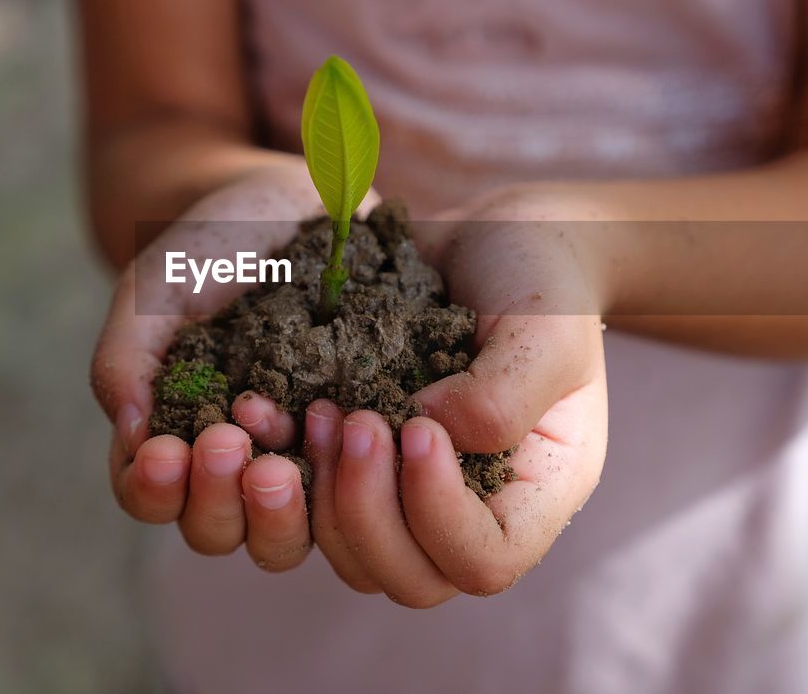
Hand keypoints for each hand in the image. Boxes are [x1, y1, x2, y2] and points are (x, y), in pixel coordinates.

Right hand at [90, 160, 379, 570]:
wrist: (286, 205)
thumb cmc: (206, 250)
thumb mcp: (154, 290)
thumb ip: (127, 359)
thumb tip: (133, 436)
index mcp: (174, 436)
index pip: (151, 497)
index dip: (157, 489)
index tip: (170, 450)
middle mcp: (237, 462)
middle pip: (219, 531)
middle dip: (220, 500)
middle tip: (231, 442)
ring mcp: (301, 458)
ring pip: (286, 535)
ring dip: (282, 508)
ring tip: (286, 450)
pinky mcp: (358, 439)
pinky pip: (357, 487)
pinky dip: (348, 469)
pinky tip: (346, 421)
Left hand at [304, 186, 609, 606]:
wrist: (488, 232)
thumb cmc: (537, 278)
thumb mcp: (546, 328)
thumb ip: (504, 394)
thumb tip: (428, 436)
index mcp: (531, 495)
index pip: (482, 561)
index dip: (438, 517)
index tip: (417, 429)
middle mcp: (467, 509)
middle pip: (405, 576)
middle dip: (364, 509)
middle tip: (353, 420)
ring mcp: (404, 491)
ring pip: (346, 551)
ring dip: (318, 492)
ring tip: (321, 409)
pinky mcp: (352, 459)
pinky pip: (305, 495)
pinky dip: (279, 459)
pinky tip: (261, 407)